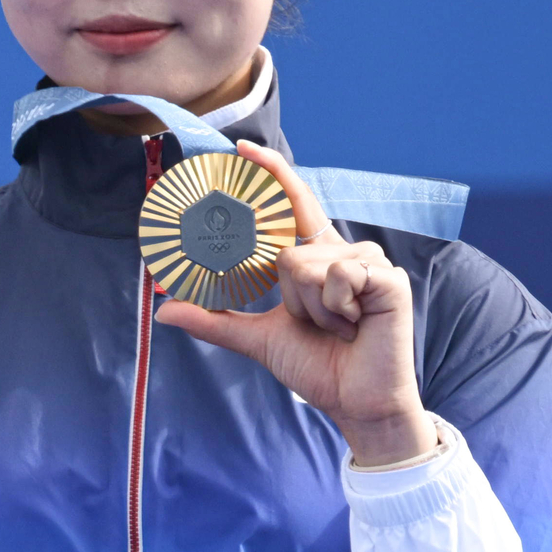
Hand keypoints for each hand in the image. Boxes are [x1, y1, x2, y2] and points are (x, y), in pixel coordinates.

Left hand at [150, 142, 428, 461]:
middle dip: (287, 297)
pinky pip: (334, 278)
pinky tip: (356, 325)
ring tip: (339, 327)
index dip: (271, 174)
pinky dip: (333, 311)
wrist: (355, 401)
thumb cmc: (318, 366)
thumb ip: (215, 320)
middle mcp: (343, 251)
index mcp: (317, 258)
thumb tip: (164, 309)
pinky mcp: (387, 277)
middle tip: (310, 325)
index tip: (242, 150)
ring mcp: (368, 262)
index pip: (292, 205)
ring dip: (310, 309)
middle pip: (285, 249)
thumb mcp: (258, 339)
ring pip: (302, 265)